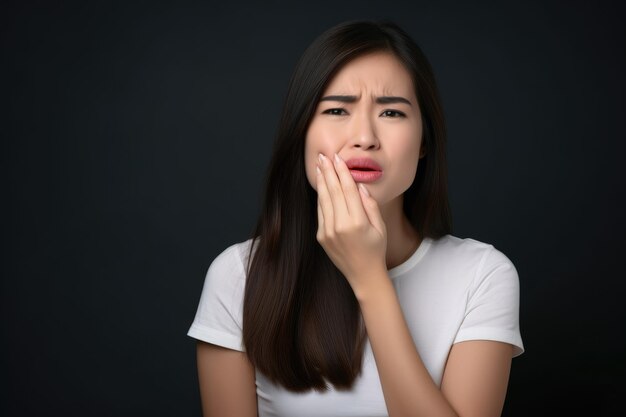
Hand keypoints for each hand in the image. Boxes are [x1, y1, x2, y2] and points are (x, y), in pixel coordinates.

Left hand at [315, 152, 387, 292]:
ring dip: (321, 181)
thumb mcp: (380, 227)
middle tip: (323, 155)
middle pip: (333, 191)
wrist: (363, 275)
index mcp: (358, 222)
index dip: (342, 172)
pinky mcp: (322, 236)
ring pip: (324, 200)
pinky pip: (321, 212)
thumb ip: (370, 205)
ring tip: (320, 166)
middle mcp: (341, 226)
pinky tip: (321, 186)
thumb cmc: (376, 249)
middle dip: (328, 171)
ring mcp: (329, 232)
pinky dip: (320, 197)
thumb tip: (360, 186)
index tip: (338, 158)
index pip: (348, 190)